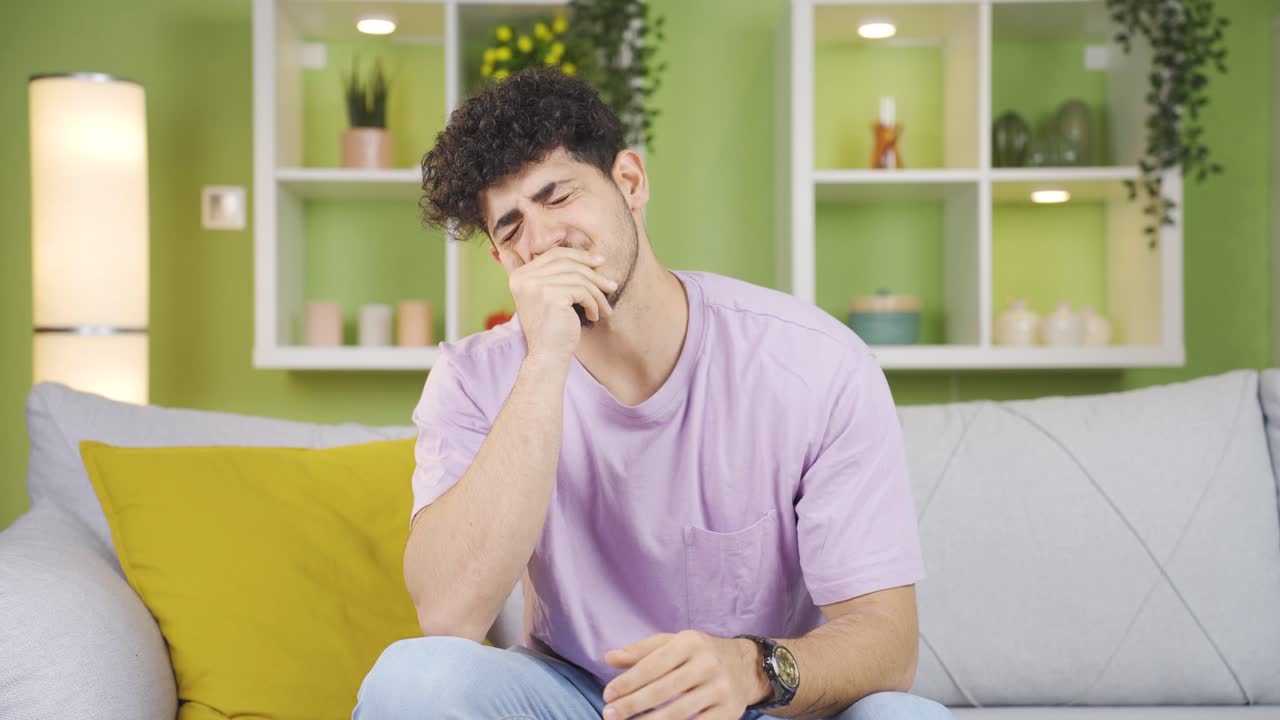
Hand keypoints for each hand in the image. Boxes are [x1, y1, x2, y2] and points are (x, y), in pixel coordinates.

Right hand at [506, 246, 615, 362]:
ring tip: (605, 307)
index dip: (579, 255)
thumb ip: (556, 275)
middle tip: (611, 284)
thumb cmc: (552, 328)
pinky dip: (593, 303)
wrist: (547, 356)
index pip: (554, 255)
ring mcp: (536, 286)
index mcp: (520, 275)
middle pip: (568, 263)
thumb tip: (591, 255)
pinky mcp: (551, 296)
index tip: (599, 261)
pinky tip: (594, 315)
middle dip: (593, 273)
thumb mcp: (548, 297)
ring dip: (597, 293)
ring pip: (578, 278)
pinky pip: (582, 291)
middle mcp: (524, 278)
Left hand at [601, 630, 769, 719]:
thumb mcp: (673, 643)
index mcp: (690, 643)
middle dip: (632, 704)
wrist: (746, 666)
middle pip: (663, 689)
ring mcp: (719, 689)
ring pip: (678, 712)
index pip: (653, 664)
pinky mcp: (728, 711)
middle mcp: (707, 664)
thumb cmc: (700, 654)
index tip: (608, 694)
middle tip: (609, 714)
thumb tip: (609, 658)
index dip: (628, 681)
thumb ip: (641, 651)